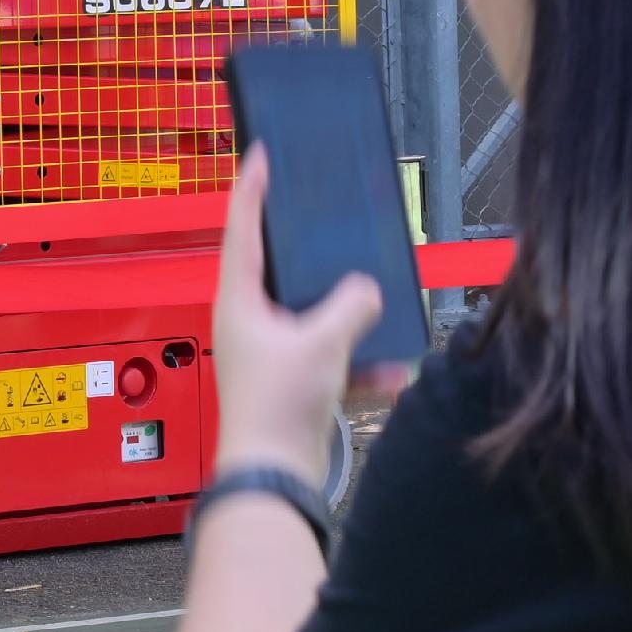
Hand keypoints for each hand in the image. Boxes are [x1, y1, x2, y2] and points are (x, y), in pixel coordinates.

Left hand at [210, 149, 417, 479]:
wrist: (276, 476)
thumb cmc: (281, 404)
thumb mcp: (323, 342)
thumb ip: (351, 306)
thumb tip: (367, 291)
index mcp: (240, 300)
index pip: (243, 229)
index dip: (252, 189)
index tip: (260, 154)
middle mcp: (249, 322)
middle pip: (282, 271)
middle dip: (313, 253)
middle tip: (329, 218)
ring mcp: (270, 353)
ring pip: (314, 318)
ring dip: (348, 317)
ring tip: (378, 302)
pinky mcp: (292, 383)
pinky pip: (332, 361)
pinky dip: (360, 365)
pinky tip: (392, 373)